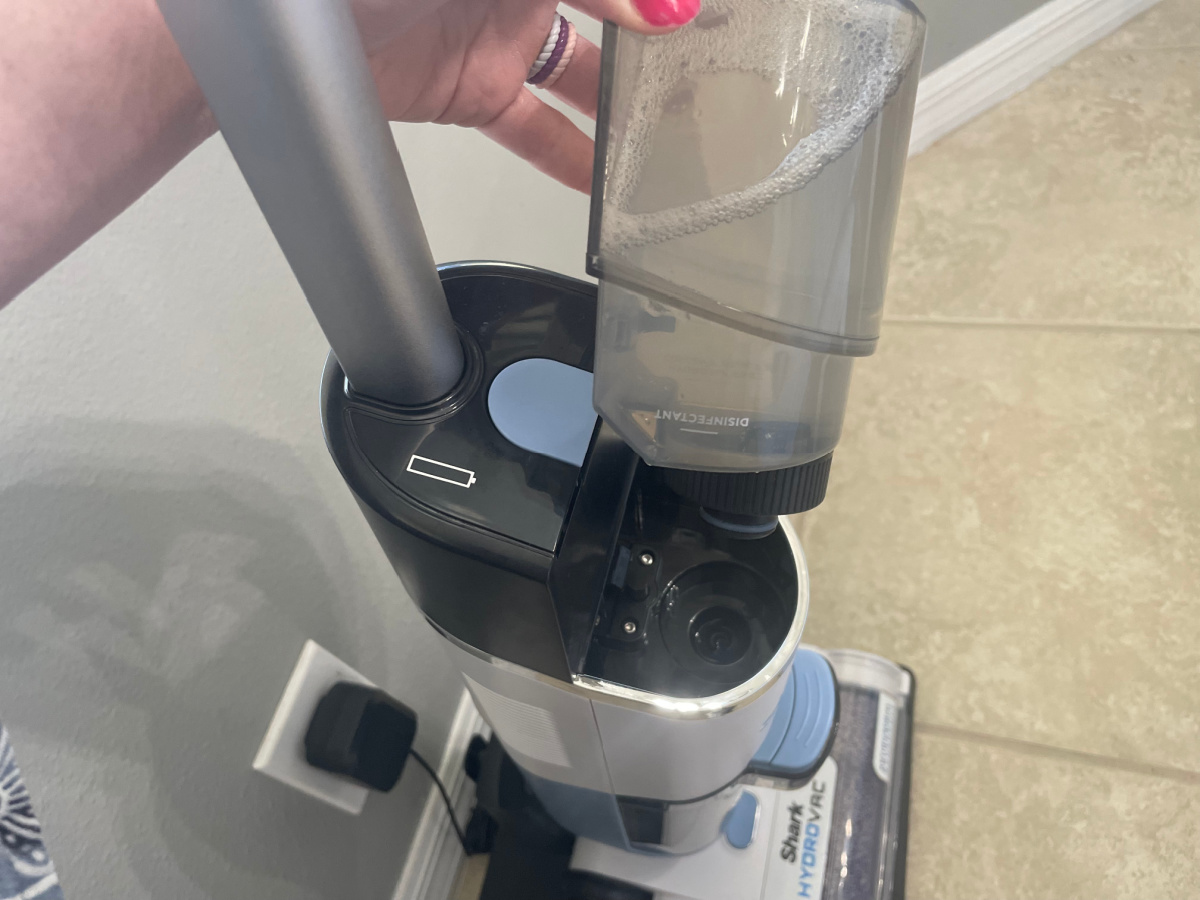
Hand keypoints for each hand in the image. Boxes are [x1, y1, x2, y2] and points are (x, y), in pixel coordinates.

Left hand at [360, 0, 699, 191]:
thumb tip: (662, 11)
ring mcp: (500, 35)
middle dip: (658, 44)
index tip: (706, 24)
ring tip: (678, 136)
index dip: (659, 2)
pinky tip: (609, 185)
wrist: (288, 26)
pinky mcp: (471, 92)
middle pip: (610, 15)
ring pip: (583, 76)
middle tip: (712, 73)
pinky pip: (536, 129)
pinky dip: (572, 158)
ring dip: (627, 105)